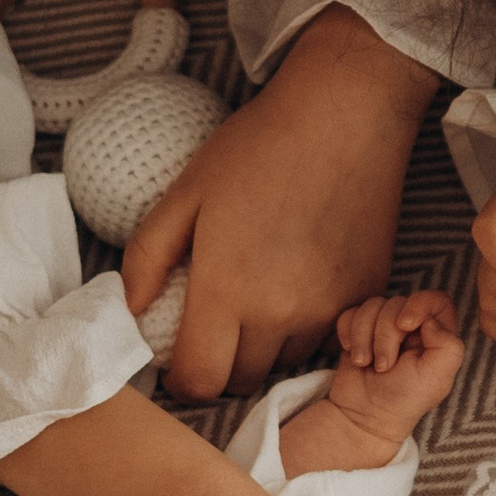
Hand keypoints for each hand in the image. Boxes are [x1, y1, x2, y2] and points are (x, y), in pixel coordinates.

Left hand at [124, 9, 435, 399]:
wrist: (345, 114)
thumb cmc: (258, 147)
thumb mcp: (186, 192)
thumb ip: (147, 257)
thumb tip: (130, 309)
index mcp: (228, 289)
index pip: (200, 381)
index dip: (182, 380)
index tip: (177, 361)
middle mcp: (281, 313)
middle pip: (242, 380)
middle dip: (221, 365)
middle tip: (212, 328)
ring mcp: (329, 309)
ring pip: (284, 361)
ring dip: (264, 347)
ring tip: (257, 300)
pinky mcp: (365, 296)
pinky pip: (325, 337)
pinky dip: (304, 326)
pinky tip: (296, 284)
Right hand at [282, 290, 465, 475]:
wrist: (363, 416)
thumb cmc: (404, 400)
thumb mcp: (437, 378)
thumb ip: (448, 345)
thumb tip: (429, 320)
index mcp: (438, 335)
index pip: (435, 299)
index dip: (419, 304)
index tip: (406, 325)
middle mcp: (413, 327)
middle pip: (397, 303)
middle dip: (385, 334)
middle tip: (384, 366)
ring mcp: (384, 327)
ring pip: (372, 306)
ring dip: (364, 337)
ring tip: (366, 364)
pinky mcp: (359, 331)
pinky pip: (351, 313)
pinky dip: (348, 333)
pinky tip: (354, 355)